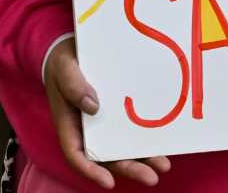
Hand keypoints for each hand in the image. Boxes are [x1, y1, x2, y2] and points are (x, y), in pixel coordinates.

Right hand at [45, 37, 170, 188]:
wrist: (72, 47)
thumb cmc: (63, 61)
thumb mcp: (63, 67)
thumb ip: (74, 86)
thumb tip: (93, 107)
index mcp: (70, 124)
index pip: (77, 154)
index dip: (92, 170)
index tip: (109, 182)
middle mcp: (88, 128)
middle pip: (107, 156)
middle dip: (130, 168)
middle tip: (152, 178)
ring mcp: (104, 121)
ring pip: (123, 145)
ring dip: (143, 158)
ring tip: (164, 165)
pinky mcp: (118, 111)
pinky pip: (131, 127)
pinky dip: (145, 136)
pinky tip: (163, 141)